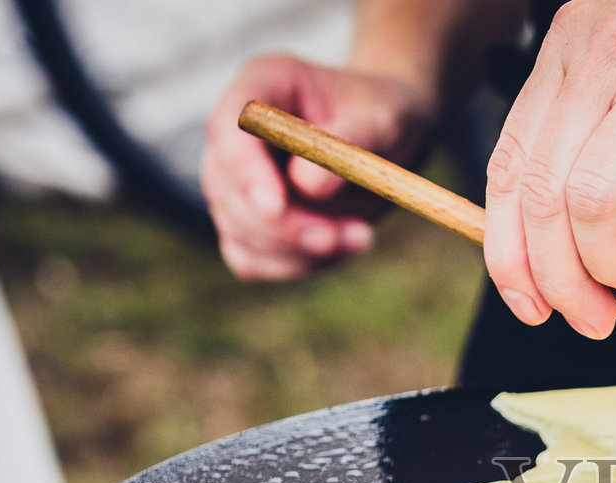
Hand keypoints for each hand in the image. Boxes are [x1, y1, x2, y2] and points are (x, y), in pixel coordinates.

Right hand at [202, 54, 438, 279]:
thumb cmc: (384, 116)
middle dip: (283, 226)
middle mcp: (236, 133)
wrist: (387, 138)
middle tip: (347, 237)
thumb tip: (306, 186)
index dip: (245, 171)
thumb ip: (347, 143)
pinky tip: (341, 249)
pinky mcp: (249, 221)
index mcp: (262, 86)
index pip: (229, 127)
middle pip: (228, 188)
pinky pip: (253, 258)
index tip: (276, 208)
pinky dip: (295, 264)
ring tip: (362, 237)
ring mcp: (236, 179)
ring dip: (299, 250)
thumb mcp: (381, 119)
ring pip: (239, 230)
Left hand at [481, 0, 615, 337]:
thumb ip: (602, 120)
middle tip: (590, 316)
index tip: (528, 298)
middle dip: (559, 279)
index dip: (509, 249)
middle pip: (544, 196)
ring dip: (613, 273)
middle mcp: (607, 52)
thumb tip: (565, 228)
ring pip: (595, 208)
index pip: (508, 164)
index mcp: (577, 42)